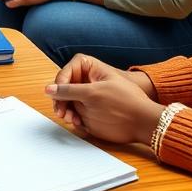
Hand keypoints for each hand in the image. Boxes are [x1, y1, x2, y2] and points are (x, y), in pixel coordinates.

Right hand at [46, 54, 163, 144]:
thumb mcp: (93, 94)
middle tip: (61, 112)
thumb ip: (69, 91)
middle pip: (65, 86)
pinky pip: (75, 112)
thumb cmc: (122, 101)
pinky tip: (78, 123)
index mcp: (90, 67)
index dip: (61, 81)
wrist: (142, 122)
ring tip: (71, 120)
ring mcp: (89, 95)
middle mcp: (87, 80)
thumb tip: (49, 89)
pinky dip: (74, 117)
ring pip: (69, 101)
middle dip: (62, 99)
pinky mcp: (90, 110)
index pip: (68, 69)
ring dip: (66, 110)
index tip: (57, 94)